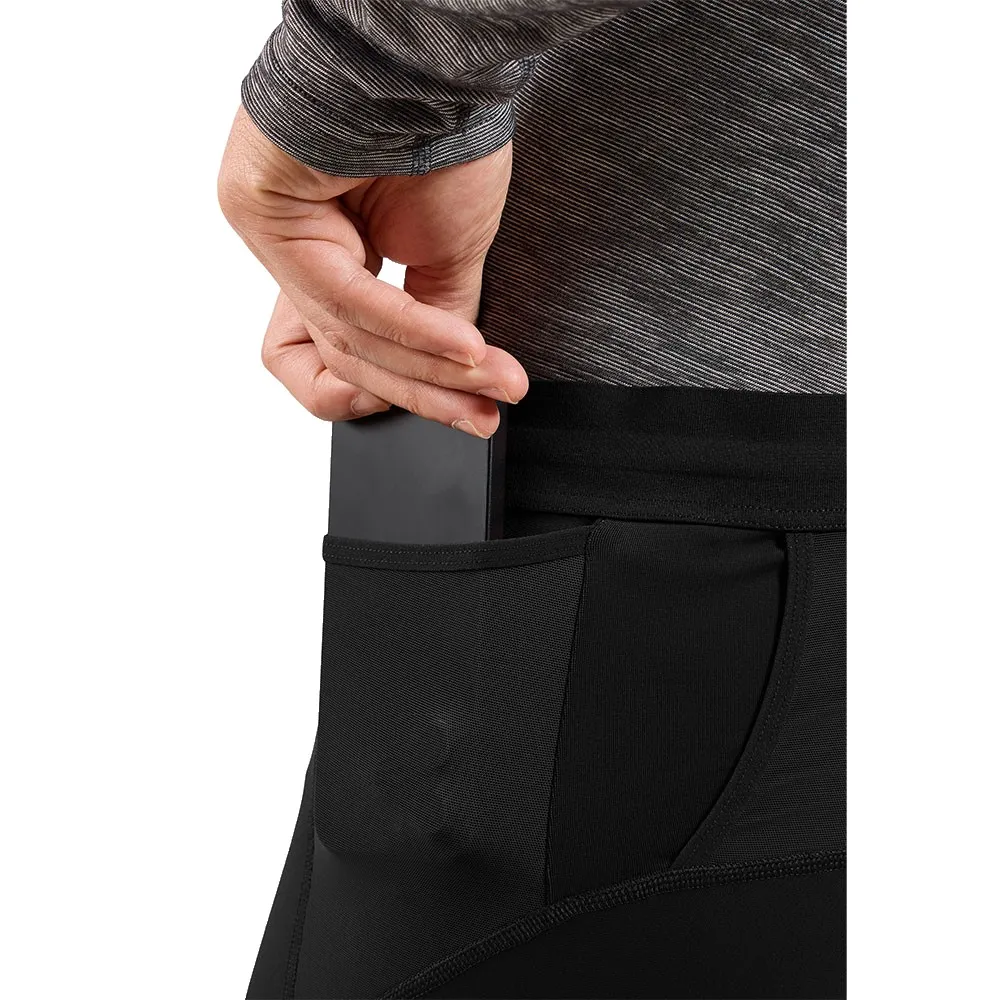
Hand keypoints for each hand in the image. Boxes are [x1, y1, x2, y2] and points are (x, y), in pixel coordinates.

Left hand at [218, 107, 526, 436]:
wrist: (434, 59)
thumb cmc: (439, 134)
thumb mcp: (450, 254)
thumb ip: (437, 322)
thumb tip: (451, 378)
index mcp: (327, 255)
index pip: (341, 354)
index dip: (400, 392)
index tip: (461, 411)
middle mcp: (292, 247)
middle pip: (345, 357)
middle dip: (428, 393)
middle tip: (484, 416)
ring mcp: (270, 230)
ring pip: (347, 338)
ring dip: (432, 369)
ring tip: (492, 384)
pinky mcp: (261, 210)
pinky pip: (346, 300)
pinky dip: (416, 331)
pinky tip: (467, 352)